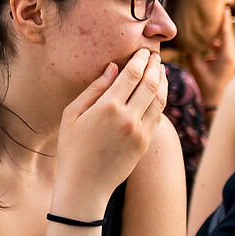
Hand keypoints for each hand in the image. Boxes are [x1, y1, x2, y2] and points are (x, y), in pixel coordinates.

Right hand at [55, 47, 168, 217]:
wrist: (85, 185)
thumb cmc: (72, 148)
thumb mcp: (72, 115)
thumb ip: (93, 89)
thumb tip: (113, 68)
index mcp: (107, 107)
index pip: (132, 74)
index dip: (140, 59)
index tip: (142, 50)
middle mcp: (128, 117)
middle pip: (150, 83)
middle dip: (154, 66)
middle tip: (155, 55)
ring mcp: (140, 131)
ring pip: (159, 98)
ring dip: (162, 81)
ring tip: (160, 70)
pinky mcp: (146, 142)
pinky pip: (158, 115)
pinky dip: (161, 99)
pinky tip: (157, 92)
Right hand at [186, 2, 234, 107]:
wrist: (215, 102)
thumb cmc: (206, 85)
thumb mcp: (196, 67)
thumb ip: (192, 52)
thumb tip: (188, 41)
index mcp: (227, 57)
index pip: (226, 34)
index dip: (225, 21)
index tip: (225, 9)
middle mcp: (233, 58)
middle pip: (228, 38)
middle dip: (221, 27)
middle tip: (217, 15)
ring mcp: (233, 62)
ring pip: (226, 45)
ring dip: (217, 39)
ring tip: (208, 33)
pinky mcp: (230, 66)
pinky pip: (224, 52)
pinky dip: (216, 48)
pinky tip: (207, 49)